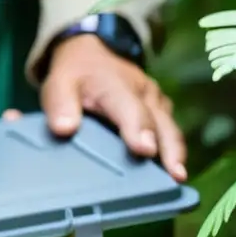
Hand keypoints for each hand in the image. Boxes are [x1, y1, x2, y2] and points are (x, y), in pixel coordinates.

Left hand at [4, 35, 185, 181]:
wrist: (90, 57)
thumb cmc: (74, 76)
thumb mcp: (58, 85)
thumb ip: (60, 106)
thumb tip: (64, 130)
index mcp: (117, 85)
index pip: (130, 109)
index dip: (138, 129)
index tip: (144, 150)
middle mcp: (143, 92)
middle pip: (160, 122)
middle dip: (168, 149)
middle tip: (175, 175)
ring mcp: (155, 101)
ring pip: (169, 128)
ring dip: (175, 153)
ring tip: (177, 179)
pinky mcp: (160, 110)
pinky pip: (168, 130)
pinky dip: (170, 150)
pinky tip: (168, 173)